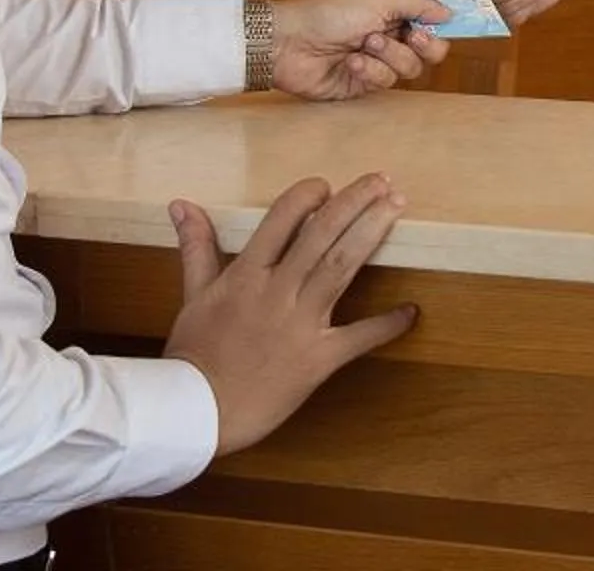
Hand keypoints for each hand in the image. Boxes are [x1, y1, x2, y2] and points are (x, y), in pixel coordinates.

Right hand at [162, 178, 413, 456]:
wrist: (199, 414)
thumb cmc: (194, 355)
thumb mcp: (193, 295)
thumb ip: (197, 246)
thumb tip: (182, 204)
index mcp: (246, 275)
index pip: (282, 219)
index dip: (307, 196)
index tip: (325, 185)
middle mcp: (277, 292)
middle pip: (321, 235)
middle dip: (354, 202)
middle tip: (381, 180)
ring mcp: (300, 325)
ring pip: (340, 267)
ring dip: (370, 233)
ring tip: (395, 207)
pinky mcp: (318, 359)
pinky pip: (359, 338)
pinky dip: (386, 324)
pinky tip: (411, 310)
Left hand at [271, 0, 449, 100]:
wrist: (289, 42)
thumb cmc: (329, 12)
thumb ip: (416, 4)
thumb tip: (448, 11)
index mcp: (390, 10)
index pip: (428, 20)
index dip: (438, 25)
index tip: (441, 24)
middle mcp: (388, 34)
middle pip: (428, 50)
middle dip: (424, 45)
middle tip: (412, 37)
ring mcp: (376, 61)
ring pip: (409, 67)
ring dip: (390, 55)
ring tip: (365, 44)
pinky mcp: (363, 84)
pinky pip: (384, 82)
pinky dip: (370, 70)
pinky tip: (351, 62)